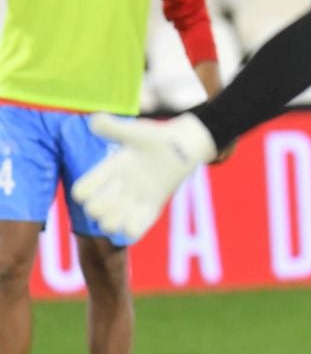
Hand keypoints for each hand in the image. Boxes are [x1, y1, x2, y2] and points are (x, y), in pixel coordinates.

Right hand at [74, 114, 217, 240]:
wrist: (185, 146)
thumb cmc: (158, 137)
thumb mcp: (135, 132)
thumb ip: (113, 127)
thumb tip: (94, 120)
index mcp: (108, 171)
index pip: (80, 192)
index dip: (86, 190)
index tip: (108, 175)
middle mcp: (116, 188)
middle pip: (92, 213)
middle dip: (102, 206)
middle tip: (123, 191)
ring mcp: (133, 201)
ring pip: (108, 226)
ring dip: (117, 219)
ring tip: (134, 203)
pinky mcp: (151, 209)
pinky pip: (133, 233)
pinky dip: (134, 228)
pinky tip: (146, 211)